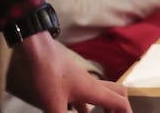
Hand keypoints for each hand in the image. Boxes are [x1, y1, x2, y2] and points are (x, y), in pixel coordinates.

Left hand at [7, 32, 130, 111]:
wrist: (39, 51)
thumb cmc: (49, 74)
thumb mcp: (54, 104)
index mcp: (94, 91)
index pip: (120, 103)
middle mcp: (93, 85)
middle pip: (117, 93)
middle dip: (120, 107)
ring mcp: (82, 82)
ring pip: (102, 93)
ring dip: (106, 106)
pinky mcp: (72, 81)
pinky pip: (86, 95)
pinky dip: (88, 106)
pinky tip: (77, 111)